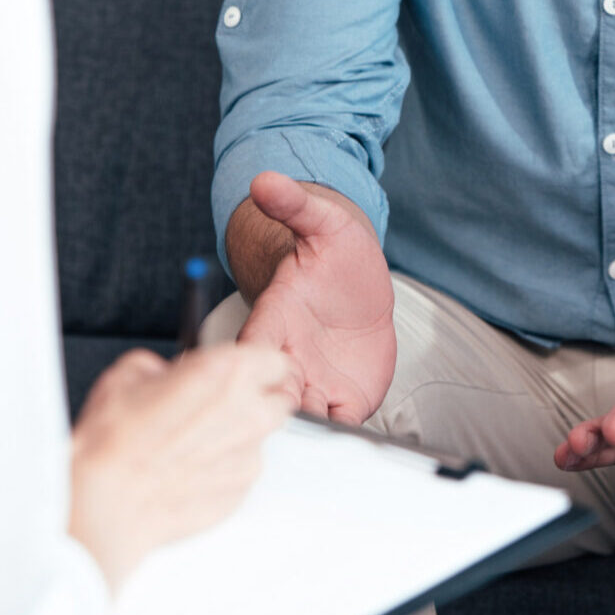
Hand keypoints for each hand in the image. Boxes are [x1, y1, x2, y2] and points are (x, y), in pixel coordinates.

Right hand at [69, 341, 292, 591]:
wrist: (106, 505)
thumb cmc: (115, 442)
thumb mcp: (131, 373)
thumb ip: (166, 368)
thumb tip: (168, 375)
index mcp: (228, 374)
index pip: (275, 361)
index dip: (257, 366)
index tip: (245, 371)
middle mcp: (248, 414)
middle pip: (277, 402)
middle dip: (255, 402)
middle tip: (218, 406)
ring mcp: (247, 458)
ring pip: (257, 440)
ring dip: (235, 439)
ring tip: (191, 445)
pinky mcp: (239, 494)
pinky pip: (240, 473)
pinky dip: (222, 470)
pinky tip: (187, 471)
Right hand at [236, 171, 395, 424]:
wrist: (361, 287)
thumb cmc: (336, 254)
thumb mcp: (323, 223)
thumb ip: (295, 206)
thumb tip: (264, 180)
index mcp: (275, 319)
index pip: (252, 349)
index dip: (258, 367)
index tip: (279, 373)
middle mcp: (289, 357)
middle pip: (271, 395)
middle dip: (283, 410)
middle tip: (307, 411)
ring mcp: (315, 382)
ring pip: (302, 419)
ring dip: (312, 427)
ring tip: (330, 424)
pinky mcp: (344, 399)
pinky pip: (337, 425)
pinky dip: (341, 434)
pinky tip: (355, 434)